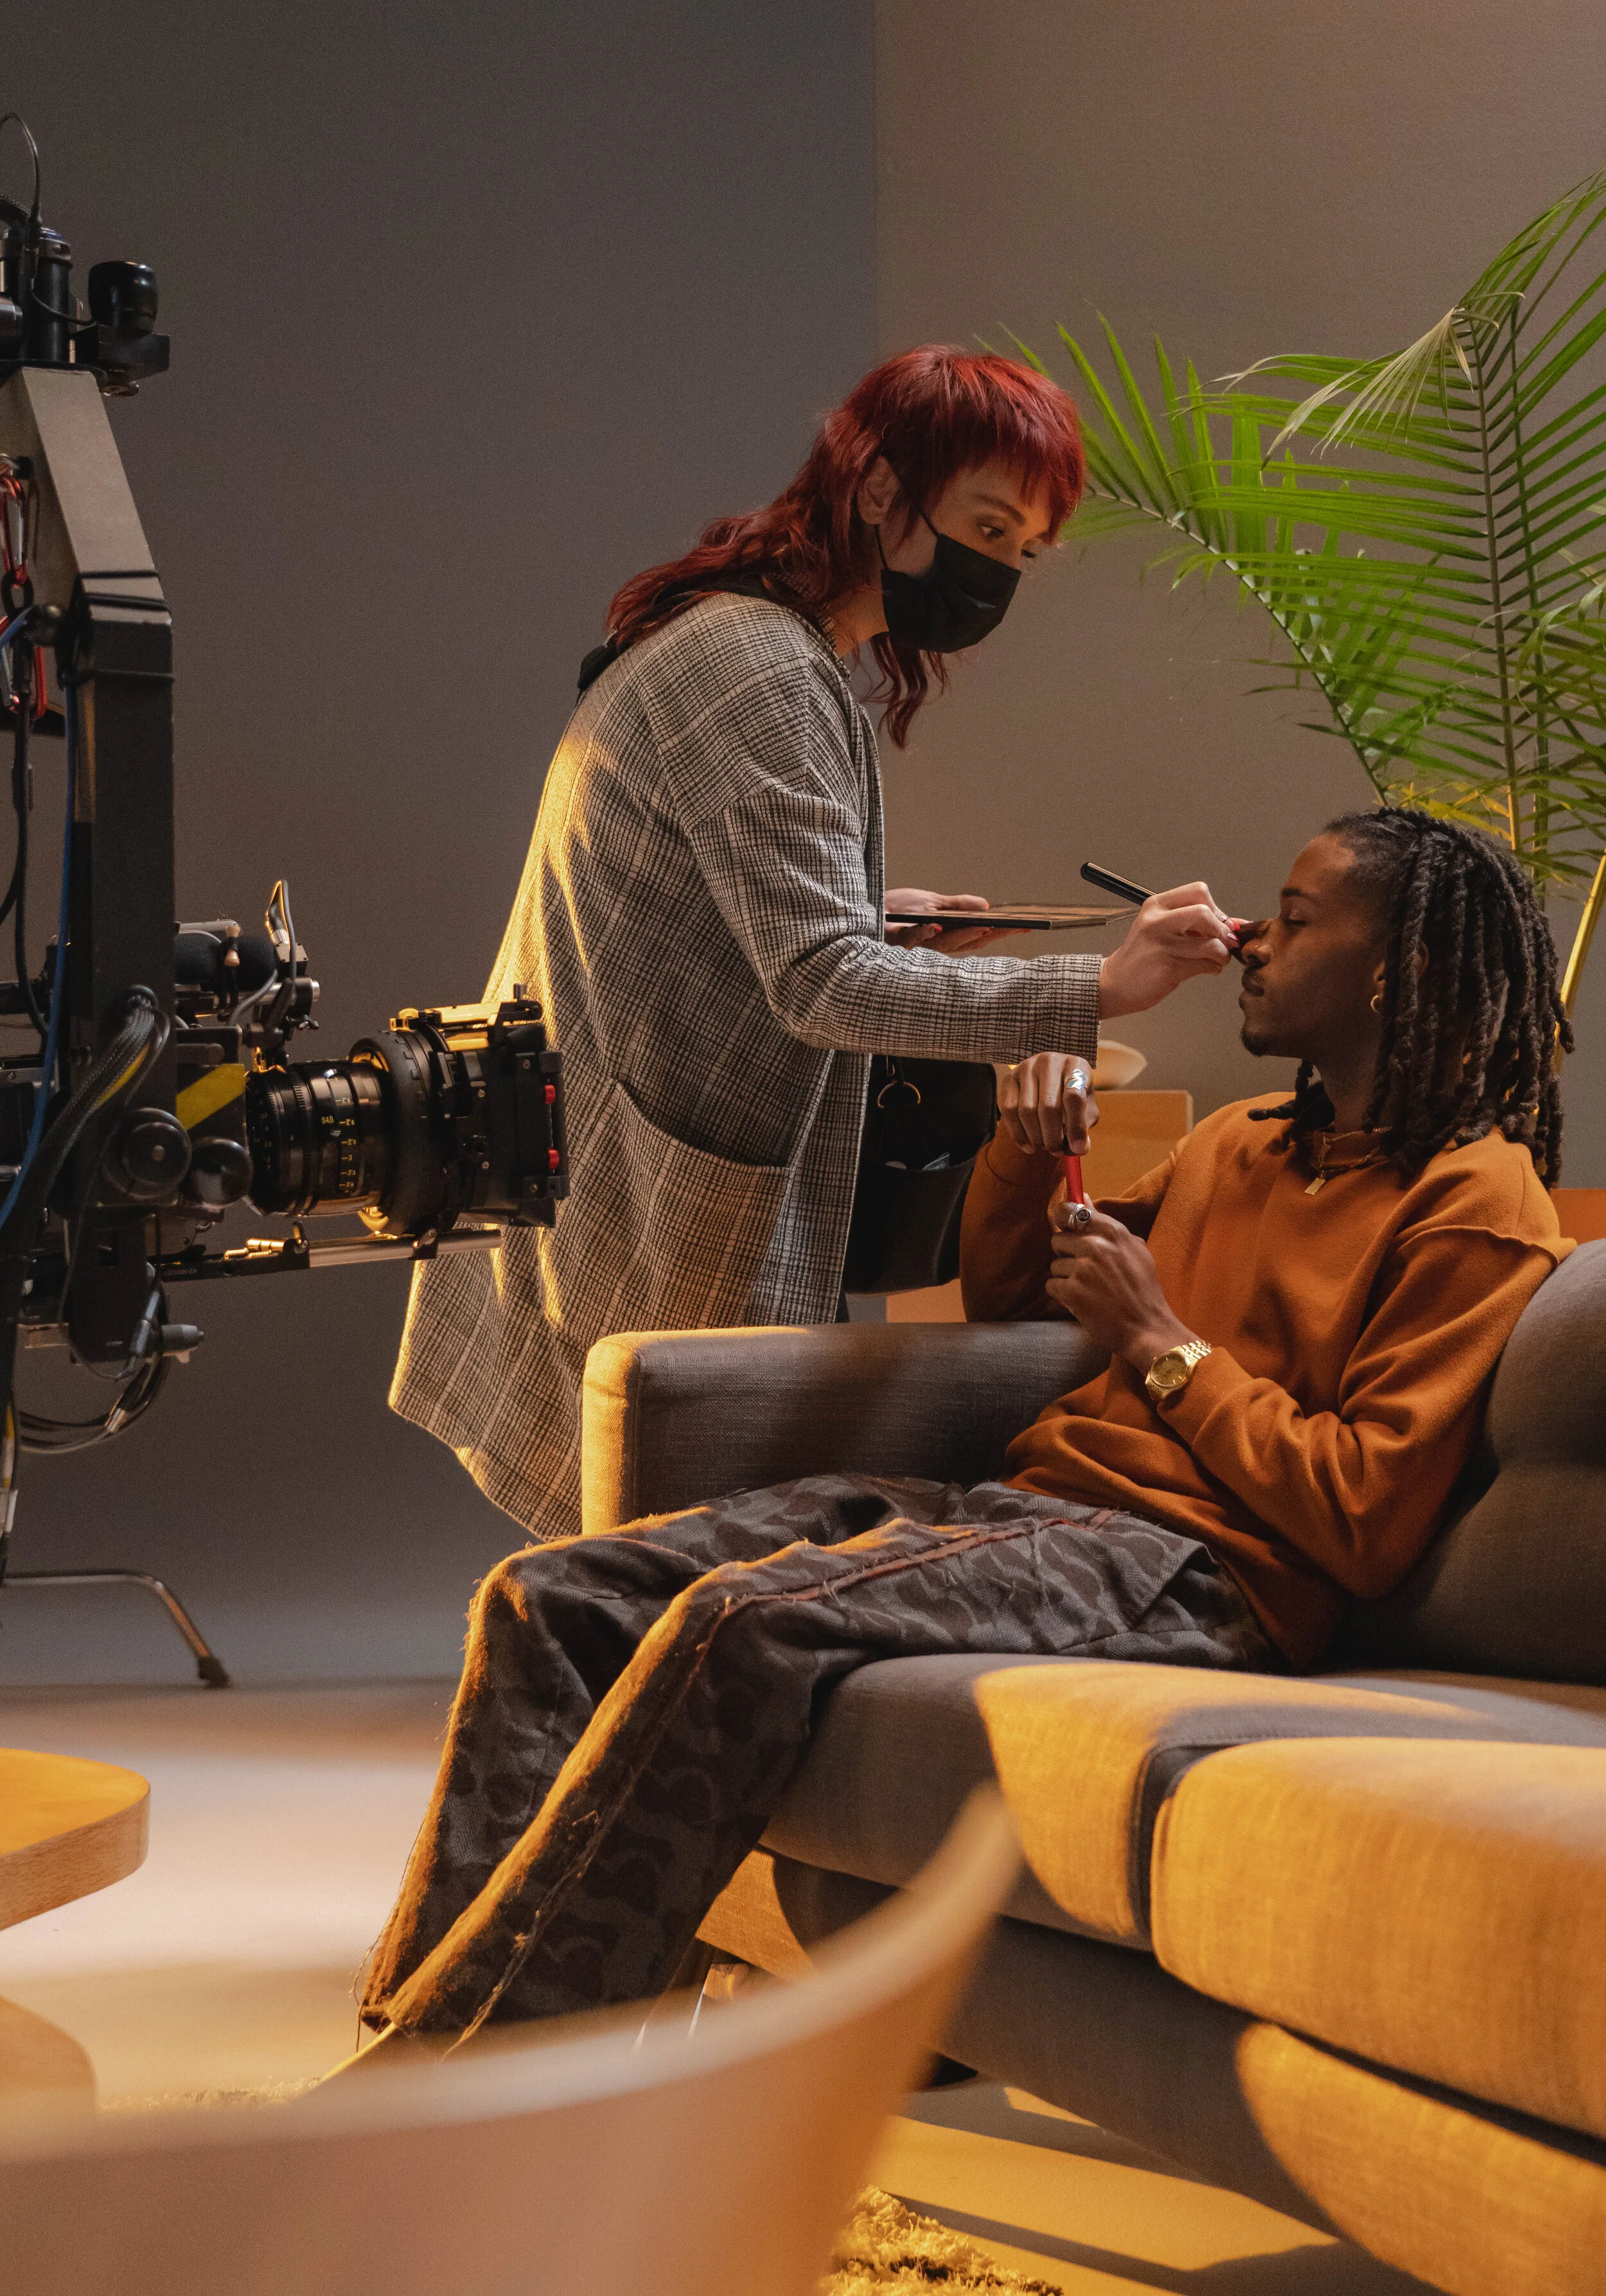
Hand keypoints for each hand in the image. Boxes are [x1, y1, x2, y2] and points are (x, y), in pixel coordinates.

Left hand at [885, 888, 1025, 954]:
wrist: (864, 910)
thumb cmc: (897, 908)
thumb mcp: (931, 901)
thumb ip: (957, 905)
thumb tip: (985, 906)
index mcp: (945, 935)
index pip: (979, 937)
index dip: (1002, 934)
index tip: (1025, 927)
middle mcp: (933, 945)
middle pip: (966, 944)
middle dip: (989, 937)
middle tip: (1009, 929)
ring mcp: (916, 944)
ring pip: (943, 945)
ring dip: (962, 936)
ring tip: (982, 926)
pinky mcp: (896, 939)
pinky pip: (911, 938)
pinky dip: (923, 933)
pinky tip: (934, 925)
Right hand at [995, 1053, 1098, 1155]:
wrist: (1049, 1079)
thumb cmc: (1072, 1097)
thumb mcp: (1086, 1109)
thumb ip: (1084, 1127)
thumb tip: (1078, 1149)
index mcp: (1076, 1065)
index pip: (1074, 1097)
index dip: (1076, 1127)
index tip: (1079, 1149)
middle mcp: (1050, 1061)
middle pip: (1049, 1107)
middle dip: (1053, 1137)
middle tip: (1056, 1152)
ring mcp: (1027, 1067)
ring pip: (1027, 1111)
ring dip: (1036, 1137)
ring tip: (1045, 1147)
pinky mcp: (1009, 1077)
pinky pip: (1009, 1111)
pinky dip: (1018, 1134)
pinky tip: (1028, 1146)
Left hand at [1045, 1200, 1196, 1366]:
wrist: (1147, 1327)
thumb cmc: (1142, 1289)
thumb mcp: (1134, 1249)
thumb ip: (1105, 1223)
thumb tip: (1082, 1197)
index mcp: (1113, 1232)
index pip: (1072, 1211)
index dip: (1063, 1218)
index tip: (1064, 1226)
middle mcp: (1096, 1246)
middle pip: (1058, 1239)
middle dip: (1067, 1254)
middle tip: (1085, 1270)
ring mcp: (1083, 1269)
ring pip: (1055, 1265)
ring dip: (1066, 1277)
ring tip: (1088, 1289)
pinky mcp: (1072, 1291)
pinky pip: (1052, 1285)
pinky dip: (1063, 1294)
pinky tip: (1081, 1300)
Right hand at [1097, 881, 1238, 1016]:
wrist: (1115, 983)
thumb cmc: (1143, 956)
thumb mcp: (1163, 929)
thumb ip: (1196, 924)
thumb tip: (1237, 925)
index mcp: (1157, 905)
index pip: (1199, 891)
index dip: (1216, 909)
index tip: (1216, 926)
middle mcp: (1157, 920)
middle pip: (1205, 911)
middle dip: (1221, 930)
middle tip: (1223, 942)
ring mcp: (1162, 944)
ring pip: (1211, 943)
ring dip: (1222, 954)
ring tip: (1216, 959)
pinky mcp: (1168, 967)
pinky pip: (1206, 964)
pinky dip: (1214, 968)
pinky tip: (1207, 969)